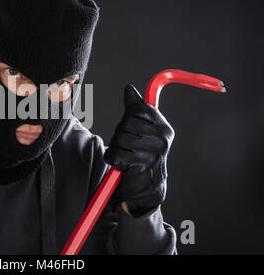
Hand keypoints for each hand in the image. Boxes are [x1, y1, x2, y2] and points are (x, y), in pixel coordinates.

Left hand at [104, 85, 174, 216]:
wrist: (146, 186)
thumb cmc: (141, 153)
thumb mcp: (141, 129)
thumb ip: (135, 109)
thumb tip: (129, 89)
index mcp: (163, 128)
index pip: (139, 109)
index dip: (128, 117)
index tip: (131, 128)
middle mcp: (162, 140)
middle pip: (126, 124)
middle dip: (119, 134)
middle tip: (125, 145)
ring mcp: (153, 154)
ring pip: (119, 139)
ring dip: (115, 147)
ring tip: (124, 155)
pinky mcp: (140, 167)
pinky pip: (114, 154)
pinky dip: (112, 159)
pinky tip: (121, 163)